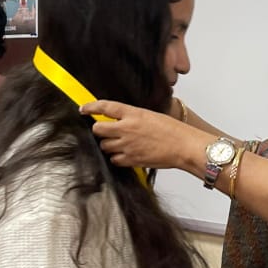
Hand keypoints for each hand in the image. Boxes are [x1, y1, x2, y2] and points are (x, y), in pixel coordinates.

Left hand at [82, 100, 210, 171]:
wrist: (183, 146)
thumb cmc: (173, 131)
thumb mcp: (151, 116)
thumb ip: (133, 118)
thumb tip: (119, 121)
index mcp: (133, 114)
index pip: (105, 107)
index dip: (91, 107)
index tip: (83, 109)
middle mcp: (126, 129)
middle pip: (98, 129)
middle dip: (100, 130)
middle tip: (107, 131)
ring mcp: (127, 145)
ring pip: (104, 146)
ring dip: (109, 145)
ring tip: (121, 144)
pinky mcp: (131, 160)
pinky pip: (114, 160)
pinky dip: (117, 158)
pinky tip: (127, 154)